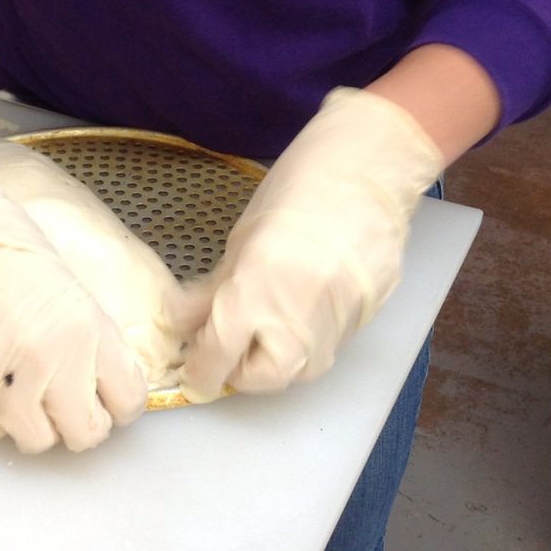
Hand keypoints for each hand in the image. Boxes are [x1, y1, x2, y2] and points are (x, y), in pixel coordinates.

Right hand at [0, 134, 146, 451]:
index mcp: (86, 328)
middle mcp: (49, 357)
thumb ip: (93, 341)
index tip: (106, 398)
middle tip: (65, 403)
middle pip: (85, 435)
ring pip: (36, 440)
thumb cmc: (7, 250)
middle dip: (80, 423)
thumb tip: (105, 385)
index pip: (128, 402)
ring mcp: (1, 376)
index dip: (119, 405)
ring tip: (23, 389)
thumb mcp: (71, 289)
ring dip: (34, 422)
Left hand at [179, 88, 443, 398]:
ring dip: (276, 359)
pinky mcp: (365, 320)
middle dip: (240, 372)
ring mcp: (336, 326)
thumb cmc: (295, 190)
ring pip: (300, 371)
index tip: (194, 366)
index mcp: (253, 296)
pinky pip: (330, 347)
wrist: (368, 170)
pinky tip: (304, 305)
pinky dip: (308, 338)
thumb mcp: (240, 239)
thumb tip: (182, 323)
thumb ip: (212, 290)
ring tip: (267, 326)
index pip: (216, 362)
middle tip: (230, 347)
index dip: (199, 370)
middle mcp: (295, 323)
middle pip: (261, 380)